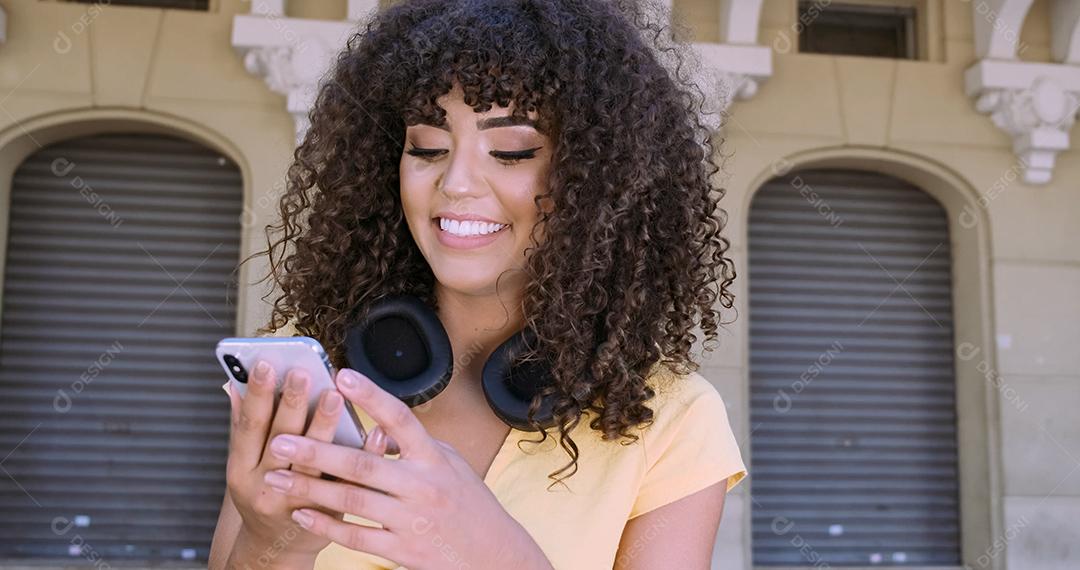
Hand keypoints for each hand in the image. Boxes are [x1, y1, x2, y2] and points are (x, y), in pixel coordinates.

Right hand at [223, 360, 344, 561]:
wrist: (276, 549)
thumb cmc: (263, 495)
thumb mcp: (244, 464)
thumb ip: (244, 426)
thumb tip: (234, 383)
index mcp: (241, 470)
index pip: (249, 426)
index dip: (258, 395)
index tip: (267, 364)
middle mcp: (265, 487)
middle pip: (280, 441)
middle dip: (292, 404)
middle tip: (305, 372)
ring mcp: (297, 503)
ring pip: (312, 464)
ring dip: (324, 427)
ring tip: (335, 395)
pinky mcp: (328, 515)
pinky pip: (347, 484)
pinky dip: (362, 456)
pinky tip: (376, 433)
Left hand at [261, 368, 552, 569]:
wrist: (492, 556)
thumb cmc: (469, 503)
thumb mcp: (450, 465)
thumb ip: (414, 446)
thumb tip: (378, 426)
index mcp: (433, 457)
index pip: (400, 419)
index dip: (371, 396)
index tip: (341, 376)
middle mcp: (422, 485)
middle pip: (363, 464)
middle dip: (318, 452)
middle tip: (281, 441)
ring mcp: (411, 519)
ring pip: (352, 501)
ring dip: (310, 489)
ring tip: (275, 479)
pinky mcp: (403, 550)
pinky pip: (356, 537)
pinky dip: (326, 525)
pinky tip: (301, 514)